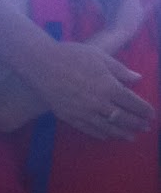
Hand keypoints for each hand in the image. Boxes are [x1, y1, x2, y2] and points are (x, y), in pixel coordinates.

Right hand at [29, 37, 152, 139]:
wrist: (41, 64)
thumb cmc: (72, 55)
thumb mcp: (100, 56)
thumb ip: (120, 70)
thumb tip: (137, 78)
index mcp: (109, 86)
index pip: (133, 103)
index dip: (144, 111)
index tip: (151, 115)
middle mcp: (99, 103)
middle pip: (123, 118)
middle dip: (137, 124)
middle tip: (145, 128)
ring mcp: (84, 112)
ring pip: (108, 127)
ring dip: (121, 133)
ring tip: (130, 137)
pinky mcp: (69, 117)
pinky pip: (89, 129)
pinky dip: (101, 134)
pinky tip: (107, 136)